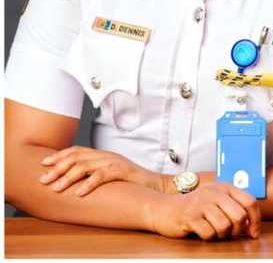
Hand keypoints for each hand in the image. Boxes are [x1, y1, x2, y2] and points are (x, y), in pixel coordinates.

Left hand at [40, 146, 165, 195]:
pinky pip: (102, 175)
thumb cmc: (132, 183)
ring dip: (67, 177)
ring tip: (56, 188)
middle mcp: (106, 156)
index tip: (43, 163)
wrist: (156, 185)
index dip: (59, 156)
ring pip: (85, 166)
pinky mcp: (123, 171)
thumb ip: (94, 173)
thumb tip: (72, 181)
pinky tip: (79, 193)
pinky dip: (88, 184)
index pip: (76, 150)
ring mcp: (114, 162)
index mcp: (102, 155)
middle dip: (57, 168)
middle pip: (76, 157)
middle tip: (43, 180)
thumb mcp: (110, 174)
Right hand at [146, 182, 260, 240]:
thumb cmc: (195, 208)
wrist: (164, 208)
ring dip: (222, 235)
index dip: (256, 220)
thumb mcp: (217, 201)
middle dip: (238, 230)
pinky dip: (209, 237)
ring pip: (225, 226)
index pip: (250, 202)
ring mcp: (202, 204)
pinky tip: (203, 231)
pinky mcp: (190, 216)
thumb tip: (254, 227)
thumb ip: (235, 208)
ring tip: (214, 231)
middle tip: (231, 234)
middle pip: (240, 216)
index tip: (254, 232)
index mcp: (225, 187)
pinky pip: (209, 233)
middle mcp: (215, 193)